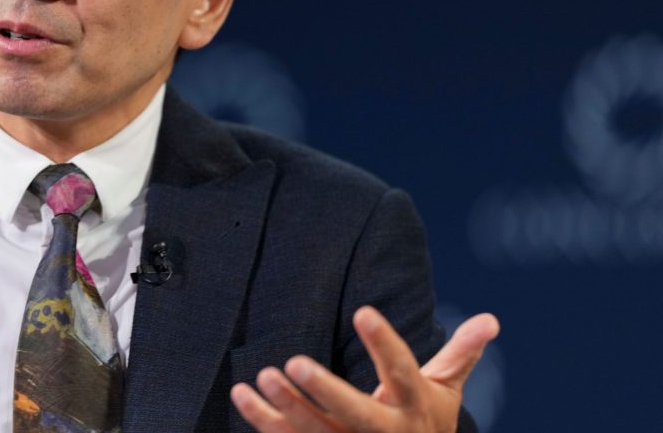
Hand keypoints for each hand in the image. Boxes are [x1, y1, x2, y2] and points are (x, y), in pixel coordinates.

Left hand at [231, 306, 499, 432]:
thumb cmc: (425, 427)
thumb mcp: (443, 394)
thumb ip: (459, 355)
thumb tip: (492, 318)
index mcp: (414, 407)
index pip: (401, 370)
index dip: (383, 343)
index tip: (363, 310)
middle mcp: (384, 432)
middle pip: (354, 413)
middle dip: (325, 390)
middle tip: (294, 362)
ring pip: (315, 429)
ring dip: (286, 405)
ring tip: (261, 375)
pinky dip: (262, 419)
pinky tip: (241, 394)